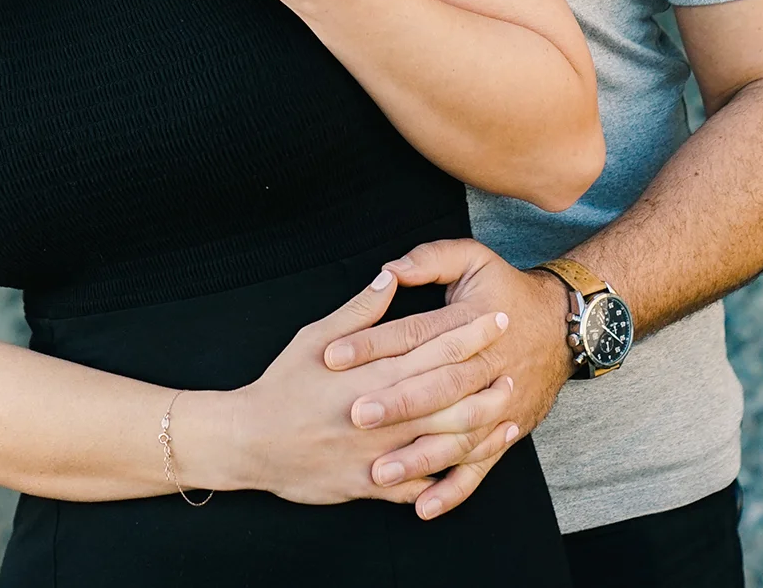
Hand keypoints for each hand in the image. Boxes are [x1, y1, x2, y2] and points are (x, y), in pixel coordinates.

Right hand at [194, 266, 520, 505]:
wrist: (248, 442)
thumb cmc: (281, 386)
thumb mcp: (313, 338)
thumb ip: (359, 311)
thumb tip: (391, 276)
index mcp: (371, 373)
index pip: (433, 347)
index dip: (470, 332)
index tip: (497, 316)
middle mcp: (381, 413)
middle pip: (449, 393)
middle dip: (486, 377)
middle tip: (514, 362)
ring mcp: (379, 453)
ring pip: (444, 440)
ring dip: (481, 424)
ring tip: (507, 408)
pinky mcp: (372, 485)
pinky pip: (421, 483)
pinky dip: (451, 475)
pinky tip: (474, 460)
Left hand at [323, 239, 575, 519]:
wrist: (563, 325)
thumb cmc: (506, 290)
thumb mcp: (472, 260)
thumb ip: (429, 260)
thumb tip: (388, 270)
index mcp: (468, 322)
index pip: (415, 333)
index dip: (373, 343)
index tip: (332, 355)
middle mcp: (484, 366)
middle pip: (437, 387)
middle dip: (396, 403)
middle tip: (356, 414)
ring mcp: (497, 404)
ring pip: (457, 435)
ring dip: (419, 456)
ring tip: (379, 472)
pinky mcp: (505, 431)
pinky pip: (479, 466)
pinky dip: (453, 489)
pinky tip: (422, 507)